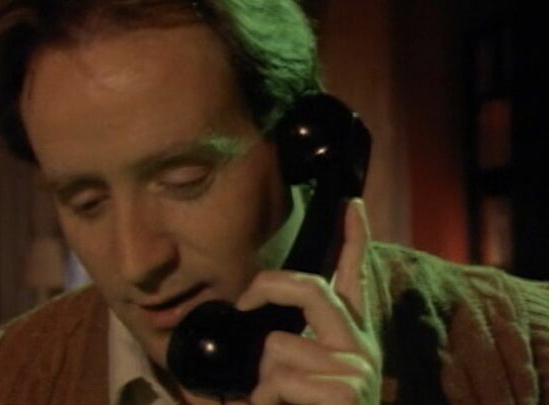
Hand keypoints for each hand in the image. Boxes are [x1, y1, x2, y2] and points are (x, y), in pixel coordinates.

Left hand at [235, 198, 380, 403]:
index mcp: (351, 337)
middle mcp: (361, 347)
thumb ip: (290, 349)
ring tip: (277, 401)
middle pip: (310, 289)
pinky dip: (265, 400)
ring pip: (278, 346)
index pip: (355, 279)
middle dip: (268, 287)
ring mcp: (355, 370)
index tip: (352, 203)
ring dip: (263, 378)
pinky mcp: (343, 394)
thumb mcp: (302, 377)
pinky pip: (280, 379)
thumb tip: (262, 332)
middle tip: (245, 299)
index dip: (355, 239)